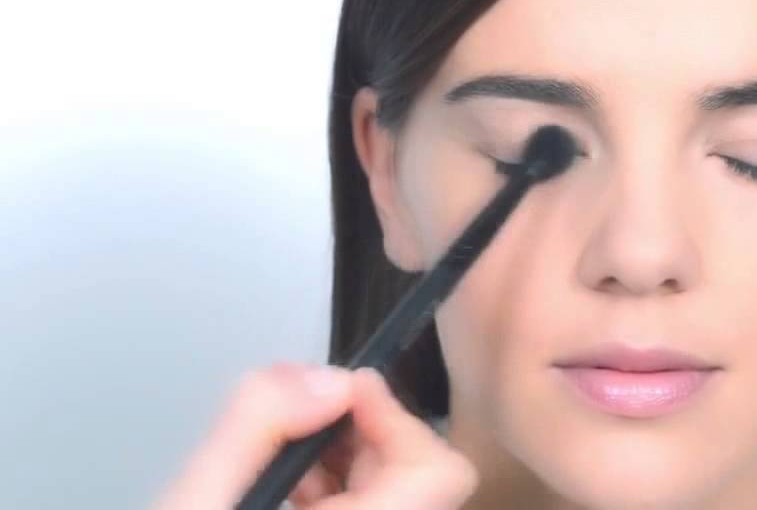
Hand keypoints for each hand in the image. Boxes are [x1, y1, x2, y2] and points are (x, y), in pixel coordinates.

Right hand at [154, 364, 477, 508]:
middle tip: (298, 426)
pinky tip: (285, 500)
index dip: (397, 420)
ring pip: (398, 500)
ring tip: (282, 471)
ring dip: (350, 470)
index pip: (441, 474)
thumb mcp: (194, 506)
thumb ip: (254, 430)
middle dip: (364, 441)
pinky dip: (337, 499)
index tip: (341, 393)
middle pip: (420, 481)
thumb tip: (323, 380)